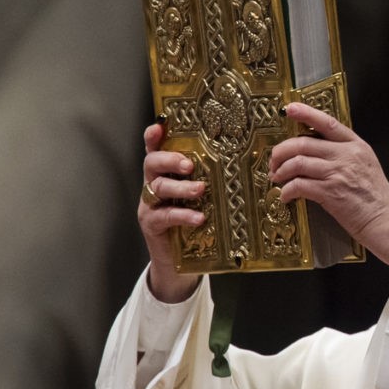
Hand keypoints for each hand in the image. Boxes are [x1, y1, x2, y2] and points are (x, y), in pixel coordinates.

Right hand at [139, 123, 204, 301]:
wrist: (179, 263)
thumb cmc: (193, 222)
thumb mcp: (199, 197)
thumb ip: (208, 179)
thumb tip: (239, 160)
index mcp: (165, 173)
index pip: (155, 149)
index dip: (154, 137)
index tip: (159, 126)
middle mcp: (152, 184)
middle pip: (151, 163)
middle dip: (169, 160)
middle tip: (189, 164)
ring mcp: (149, 204)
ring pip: (158, 188)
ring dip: (180, 187)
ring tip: (199, 190)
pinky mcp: (151, 224)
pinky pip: (164, 215)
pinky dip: (182, 215)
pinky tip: (198, 217)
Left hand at [268, 103, 388, 265]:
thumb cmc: (376, 199)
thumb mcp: (365, 166)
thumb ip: (344, 155)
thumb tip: (315, 152)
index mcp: (356, 145)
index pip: (327, 122)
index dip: (305, 113)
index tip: (289, 109)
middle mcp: (346, 155)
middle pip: (303, 143)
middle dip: (281, 151)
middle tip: (274, 161)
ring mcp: (338, 173)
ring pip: (297, 162)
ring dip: (281, 171)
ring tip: (277, 178)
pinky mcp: (331, 193)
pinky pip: (299, 185)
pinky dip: (287, 190)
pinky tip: (286, 196)